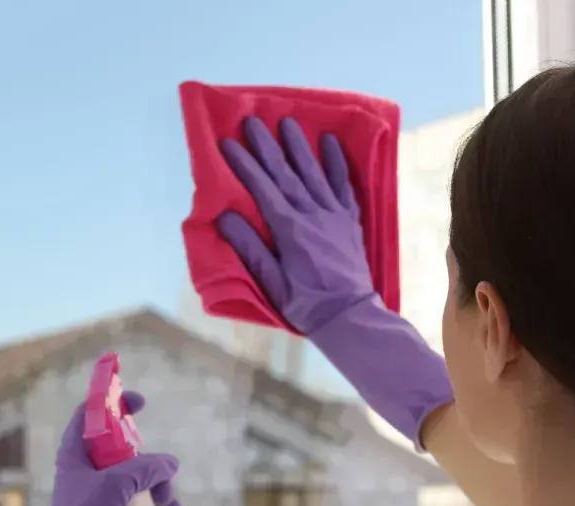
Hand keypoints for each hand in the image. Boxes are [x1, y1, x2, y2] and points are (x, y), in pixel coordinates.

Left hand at [42, 390, 183, 505]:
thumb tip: (170, 463)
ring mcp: (99, 494)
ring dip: (160, 489)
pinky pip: (139, 501)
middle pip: (124, 449)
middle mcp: (86, 471)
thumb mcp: (117, 486)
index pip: (90, 415)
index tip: (139, 402)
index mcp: (74, 455)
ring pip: (138, 478)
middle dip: (151, 463)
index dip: (113, 402)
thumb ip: (145, 468)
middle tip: (164, 476)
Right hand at [217, 117, 376, 336]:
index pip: (262, 188)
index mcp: (289, 229)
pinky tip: (330, 142)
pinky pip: (343, 184)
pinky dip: (337, 162)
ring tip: (287, 121)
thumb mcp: (272, 282)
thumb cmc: (305, 303)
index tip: (227, 142)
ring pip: (313, 172)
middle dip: (266, 146)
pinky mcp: (349, 220)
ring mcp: (334, 214)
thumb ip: (250, 248)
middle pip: (285, 173)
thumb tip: (225, 216)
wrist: (349, 315)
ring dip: (299, 146)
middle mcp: (312, 214)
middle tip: (252, 120)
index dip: (244, 164)